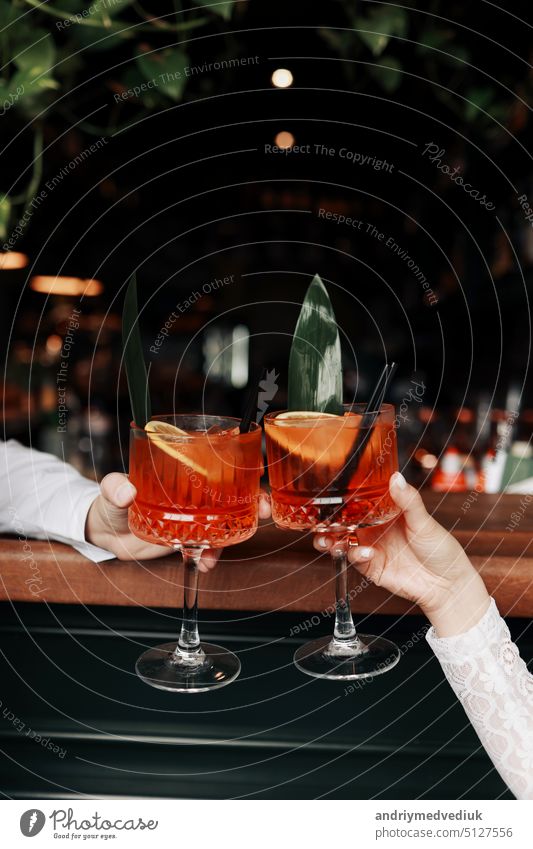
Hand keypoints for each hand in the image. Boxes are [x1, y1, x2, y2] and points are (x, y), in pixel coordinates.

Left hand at [86, 474, 271, 570]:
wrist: (106, 532)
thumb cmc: (112, 500)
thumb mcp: (111, 489)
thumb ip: (115, 487)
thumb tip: (126, 492)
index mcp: (181, 474)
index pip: (218, 467)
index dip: (242, 471)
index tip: (256, 476)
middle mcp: (193, 495)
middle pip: (231, 495)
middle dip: (252, 502)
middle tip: (262, 510)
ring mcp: (192, 518)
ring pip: (223, 523)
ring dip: (232, 535)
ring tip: (220, 551)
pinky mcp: (187, 539)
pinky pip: (206, 546)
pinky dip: (209, 556)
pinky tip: (205, 563)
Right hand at [313, 472, 489, 636]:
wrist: (447, 584)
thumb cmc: (441, 548)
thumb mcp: (424, 521)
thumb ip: (408, 501)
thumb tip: (396, 477)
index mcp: (384, 512)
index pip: (357, 501)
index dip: (341, 497)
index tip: (328, 492)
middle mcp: (373, 528)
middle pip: (341, 521)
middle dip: (326, 521)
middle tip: (319, 521)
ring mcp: (370, 547)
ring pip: (340, 540)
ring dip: (330, 539)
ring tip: (329, 540)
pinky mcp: (371, 567)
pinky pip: (354, 559)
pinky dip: (354, 554)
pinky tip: (366, 552)